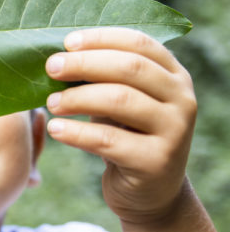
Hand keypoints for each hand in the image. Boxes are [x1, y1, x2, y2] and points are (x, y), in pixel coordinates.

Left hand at [44, 28, 196, 224]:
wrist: (150, 192)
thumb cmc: (126, 134)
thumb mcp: (120, 100)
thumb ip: (102, 77)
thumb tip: (57, 57)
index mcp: (173, 75)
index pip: (139, 43)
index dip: (101, 38)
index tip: (67, 42)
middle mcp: (182, 99)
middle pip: (129, 68)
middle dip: (84, 64)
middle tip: (51, 67)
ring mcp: (174, 131)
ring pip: (119, 100)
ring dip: (77, 97)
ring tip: (50, 103)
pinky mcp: (156, 162)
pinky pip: (108, 140)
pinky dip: (76, 132)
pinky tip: (55, 129)